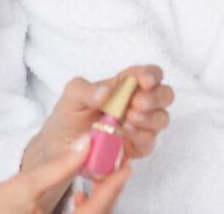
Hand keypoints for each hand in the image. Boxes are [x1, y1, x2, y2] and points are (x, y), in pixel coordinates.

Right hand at [0, 138, 130, 213]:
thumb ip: (59, 166)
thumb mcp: (25, 185)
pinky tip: (81, 193)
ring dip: (100, 198)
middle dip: (110, 191)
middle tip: (120, 165)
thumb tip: (85, 142)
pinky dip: (86, 207)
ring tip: (105, 173)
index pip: (96, 210)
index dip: (113, 187)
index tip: (126, 165)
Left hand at [22, 65, 173, 172]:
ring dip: (149, 118)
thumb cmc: (68, 116)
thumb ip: (86, 89)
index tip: (144, 81)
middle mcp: (137, 104)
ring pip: (162, 118)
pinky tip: (125, 135)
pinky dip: (141, 137)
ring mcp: (139, 127)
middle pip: (165, 95)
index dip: (152, 75)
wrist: (58, 150)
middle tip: (136, 103)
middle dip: (155, 97)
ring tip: (127, 120)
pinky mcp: (135, 148)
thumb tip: (106, 92)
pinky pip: (149, 142)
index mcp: (124, 86)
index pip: (149, 74)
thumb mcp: (71, 96)